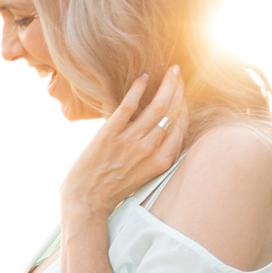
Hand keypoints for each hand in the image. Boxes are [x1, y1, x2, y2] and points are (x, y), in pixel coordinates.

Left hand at [60, 67, 186, 222]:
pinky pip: (129, 106)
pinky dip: (138, 89)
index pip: (181, 127)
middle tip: (178, 74)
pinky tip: (143, 78)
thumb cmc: (115, 188)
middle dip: (179, 89)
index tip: (183, 94)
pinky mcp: (109, 135)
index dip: (184, 107)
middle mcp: (150, 150)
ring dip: (167, 85)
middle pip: (173, 113)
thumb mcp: (145, 174)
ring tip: (171, 72)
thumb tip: (164, 130)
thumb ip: (157, 154)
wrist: (87, 200)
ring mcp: (130, 141)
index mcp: (162, 161)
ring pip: (157, 107)